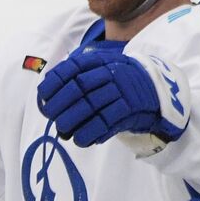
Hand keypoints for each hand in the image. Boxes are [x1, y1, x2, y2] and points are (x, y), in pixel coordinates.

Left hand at [37, 48, 189, 149]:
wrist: (155, 90)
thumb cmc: (118, 82)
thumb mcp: (101, 69)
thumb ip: (76, 75)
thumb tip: (46, 94)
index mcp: (100, 61)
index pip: (72, 67)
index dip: (55, 82)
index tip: (43, 95)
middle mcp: (111, 72)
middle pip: (79, 88)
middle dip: (60, 103)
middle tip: (50, 116)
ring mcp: (121, 90)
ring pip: (90, 106)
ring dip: (72, 121)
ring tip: (62, 130)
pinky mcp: (130, 108)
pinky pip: (106, 122)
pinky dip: (90, 132)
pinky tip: (80, 139)